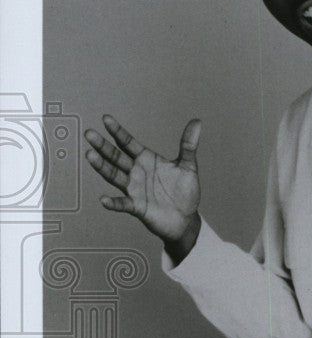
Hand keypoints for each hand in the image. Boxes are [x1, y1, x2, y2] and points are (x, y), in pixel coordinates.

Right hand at [84, 115, 201, 253]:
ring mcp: (135, 190)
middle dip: (102, 146)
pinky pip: (123, 204)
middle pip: (116, 157)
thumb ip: (188, 145)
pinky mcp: (138, 207)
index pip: (128, 143)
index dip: (117, 131)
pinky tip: (104, 199)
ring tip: (90, 155)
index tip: (106, 119)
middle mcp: (136, 173)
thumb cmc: (184, 192)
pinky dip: (113, 203)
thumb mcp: (188, 166)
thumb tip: (197, 122)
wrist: (186, 219)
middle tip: (89, 134)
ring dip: (102, 167)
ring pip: (114, 176)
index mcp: (147, 160)